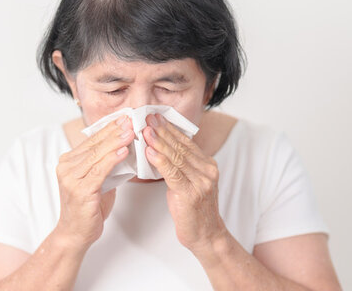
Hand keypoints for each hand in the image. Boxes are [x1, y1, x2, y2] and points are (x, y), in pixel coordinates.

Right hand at [54, 114, 133, 249]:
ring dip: (115, 142)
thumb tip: (123, 149)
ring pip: (97, 155)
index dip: (108, 129)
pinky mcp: (80, 190)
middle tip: (130, 120)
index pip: (91, 140)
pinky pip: (99, 171)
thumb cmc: (87, 208)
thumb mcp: (96, 181)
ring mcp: (71, 178)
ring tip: (130, 132)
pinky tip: (123, 152)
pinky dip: (112, 160)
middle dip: (114, 131)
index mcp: (68, 162)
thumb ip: (104, 165)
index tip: (123, 119)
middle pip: (94, 145)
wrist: (75, 233)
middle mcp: (66, 167)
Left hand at [142, 113, 228, 252]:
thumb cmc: (193, 210)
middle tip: (147, 117)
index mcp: (207, 164)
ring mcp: (201, 182)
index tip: (155, 116)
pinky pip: (173, 174)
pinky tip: (149, 152)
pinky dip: (160, 161)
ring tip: (145, 130)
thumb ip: (179, 165)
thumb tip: (159, 148)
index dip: (169, 128)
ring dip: (159, 142)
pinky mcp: (191, 194)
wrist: (207, 235)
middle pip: (180, 146)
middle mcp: (207, 170)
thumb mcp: (189, 182)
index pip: (185, 141)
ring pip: (176, 157)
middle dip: (162, 130)